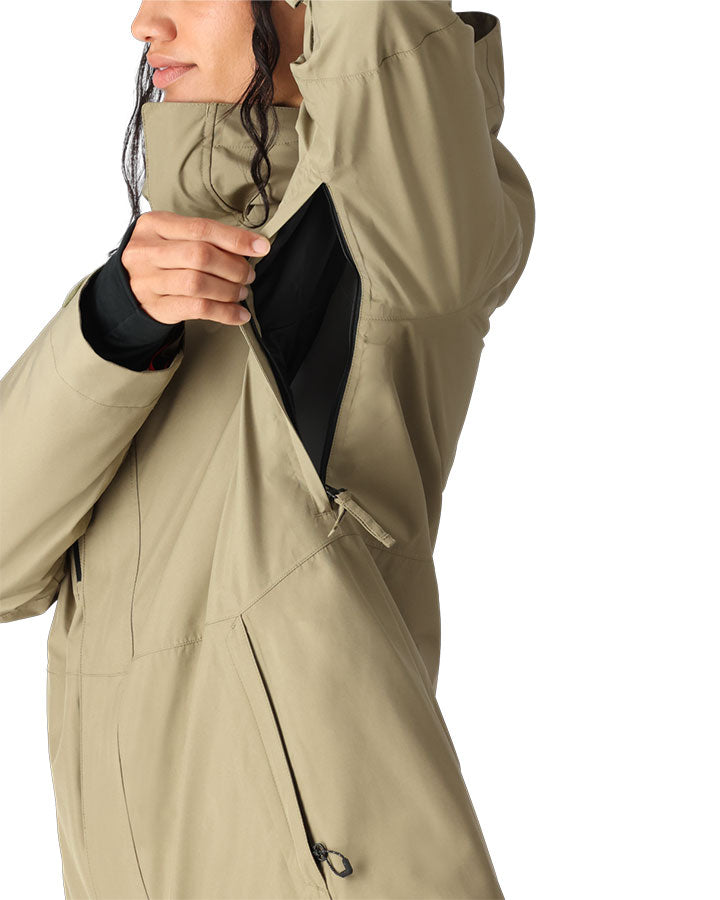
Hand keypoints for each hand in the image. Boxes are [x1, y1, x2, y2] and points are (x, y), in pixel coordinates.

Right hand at [120, 210, 270, 325]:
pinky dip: (225, 312)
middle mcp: (147, 251)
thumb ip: (202, 238)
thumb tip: (248, 247)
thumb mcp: (171, 237)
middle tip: (247, 274)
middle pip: (201, 256)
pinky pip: (197, 309)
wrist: (124, 287)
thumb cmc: (157, 258)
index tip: (261, 246)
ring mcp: (148, 281)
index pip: (201, 229)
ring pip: (198, 284)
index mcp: (154, 225)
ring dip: (229, 290)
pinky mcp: (156, 307)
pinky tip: (239, 314)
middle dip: (233, 267)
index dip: (235, 238)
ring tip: (241, 292)